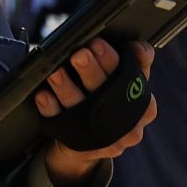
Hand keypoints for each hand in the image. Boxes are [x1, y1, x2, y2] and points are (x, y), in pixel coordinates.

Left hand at [34, 39, 157, 186]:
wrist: (93, 143)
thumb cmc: (110, 98)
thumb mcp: (128, 79)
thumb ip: (136, 59)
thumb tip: (136, 45)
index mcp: (142, 100)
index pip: (135, 77)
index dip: (116, 59)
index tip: (97, 43)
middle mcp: (126, 121)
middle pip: (108, 92)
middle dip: (91, 70)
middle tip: (78, 55)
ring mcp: (103, 135)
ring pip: (83, 109)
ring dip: (67, 88)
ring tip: (56, 73)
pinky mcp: (80, 143)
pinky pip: (62, 124)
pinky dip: (52, 108)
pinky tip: (44, 96)